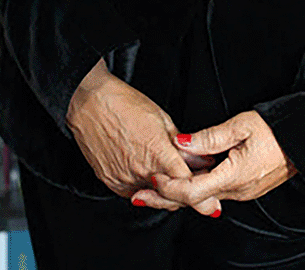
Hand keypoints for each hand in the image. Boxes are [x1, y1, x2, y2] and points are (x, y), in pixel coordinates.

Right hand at [65, 59, 219, 213]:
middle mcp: (140, 171)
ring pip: (153, 197)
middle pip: (171, 197)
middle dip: (187, 195)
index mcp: (158, 153)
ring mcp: (124, 179)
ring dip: (166, 190)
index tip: (212, 198)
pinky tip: (152, 173)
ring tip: (172, 172)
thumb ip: (184, 146)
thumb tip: (202, 160)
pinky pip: (135, 193)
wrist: (92, 105)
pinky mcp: (111, 183)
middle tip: (196, 184)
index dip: (202, 193)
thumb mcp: (164, 119)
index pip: (187, 185)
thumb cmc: (127, 105)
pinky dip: (147, 188)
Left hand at [131, 111, 298, 212]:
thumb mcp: (244, 123)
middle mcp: (237, 191)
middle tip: (138, 197)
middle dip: (164, 198)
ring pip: (204, 198)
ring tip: (157, 189)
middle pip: (192, 200)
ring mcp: (244, 192)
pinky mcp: (248, 188)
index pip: (190, 191)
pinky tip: (187, 183)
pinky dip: (197, 190)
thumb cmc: (281, 126)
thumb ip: (209, 136)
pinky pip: (216, 192)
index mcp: (234, 176)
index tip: (151, 176)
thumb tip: (181, 143)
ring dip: (180, 194)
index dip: (168, 185)